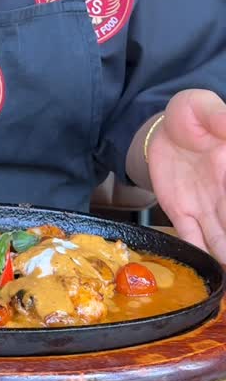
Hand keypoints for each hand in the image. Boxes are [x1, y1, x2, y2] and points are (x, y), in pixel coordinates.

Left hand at [147, 89, 225, 263]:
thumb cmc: (190, 115)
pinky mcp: (180, 212)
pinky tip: (210, 274)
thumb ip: (219, 117)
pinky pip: (191, 238)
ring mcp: (204, 206)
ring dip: (225, 256)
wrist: (161, 127)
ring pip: (220, 240)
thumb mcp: (203, 106)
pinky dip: (199, 255)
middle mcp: (224, 194)